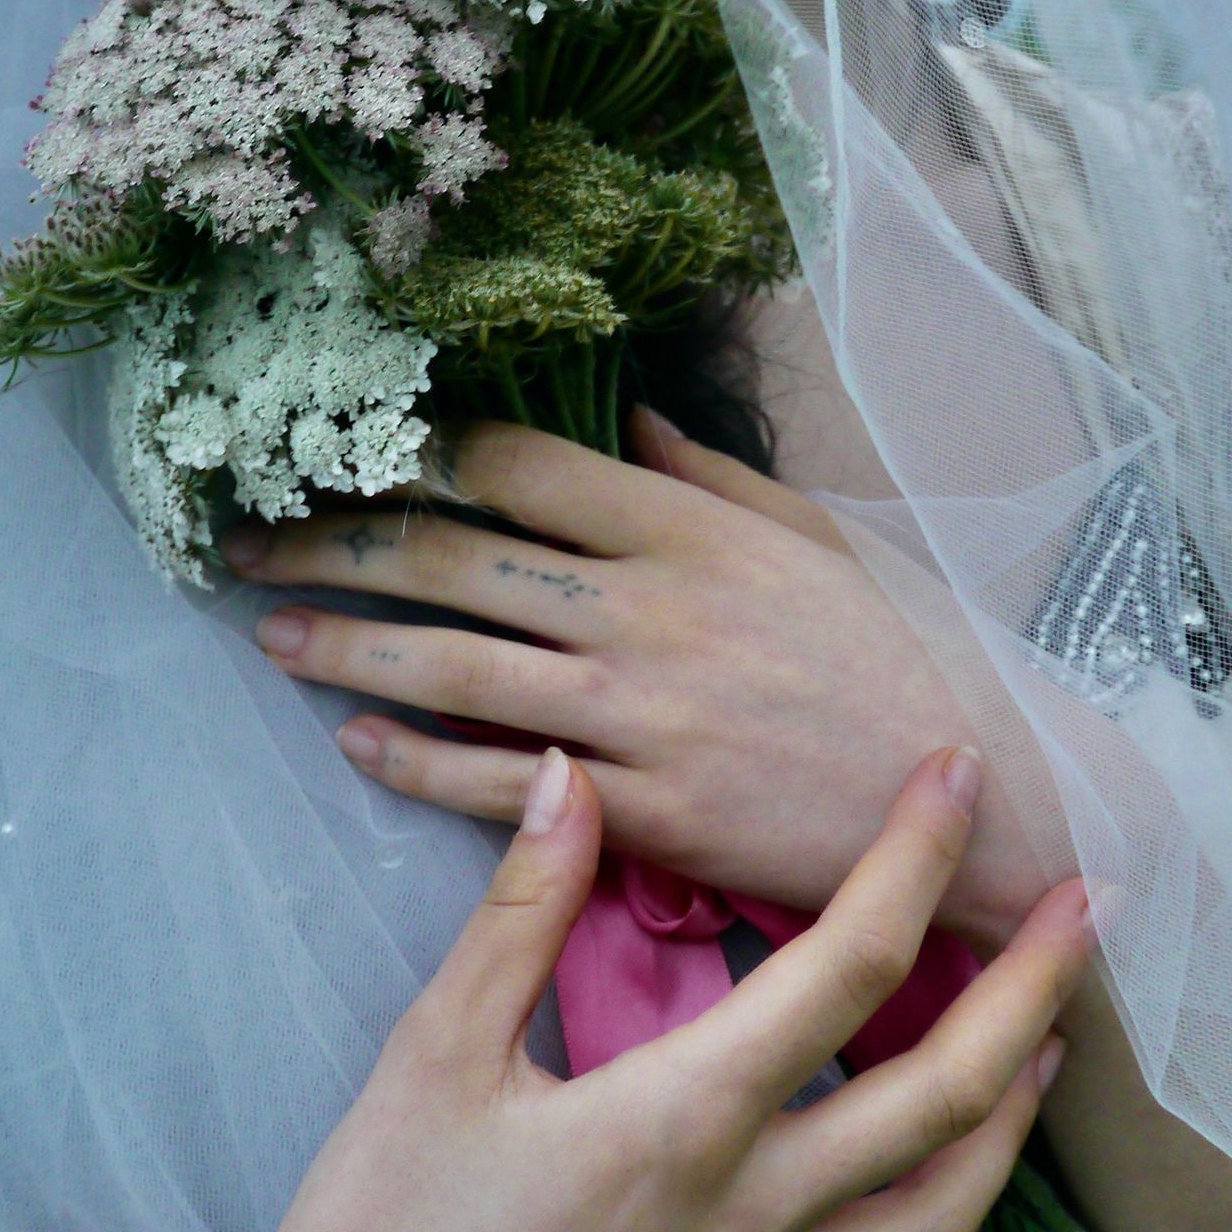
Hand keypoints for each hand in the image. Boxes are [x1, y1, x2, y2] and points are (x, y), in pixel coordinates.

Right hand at [169, 742, 1091, 1231]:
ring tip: (1045, 1041)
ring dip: (1014, 1117)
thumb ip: (519, 912)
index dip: (915, 859)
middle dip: (1035, 987)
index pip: (843, 965)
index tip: (956, 778)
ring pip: (947, 1214)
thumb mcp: (431, 1056)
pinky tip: (946, 1193)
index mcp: (678, 1124)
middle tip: (1089, 906)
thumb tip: (572, 778)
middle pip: (946, 1094)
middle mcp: (749, 1223)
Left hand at [229, 415, 1056, 943]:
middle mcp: (649, 610)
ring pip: (455, 667)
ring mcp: (641, 714)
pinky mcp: (645, 812)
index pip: (518, 464)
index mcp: (689, 527)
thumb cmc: (903, 655)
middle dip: (335, 541)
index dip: (417, 450)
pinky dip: (414, 759)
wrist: (984, 799)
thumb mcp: (818, 537)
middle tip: (247, 539)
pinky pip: (497, 784)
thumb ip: (708, 478)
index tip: (347, 447)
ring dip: (346, 643)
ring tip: (268, 630)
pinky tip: (355, 739)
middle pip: (455, 558)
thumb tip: (627, 419)